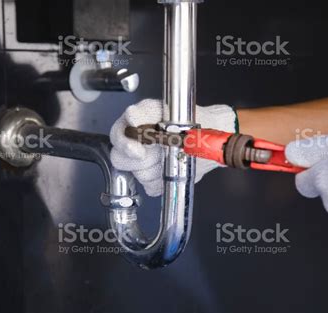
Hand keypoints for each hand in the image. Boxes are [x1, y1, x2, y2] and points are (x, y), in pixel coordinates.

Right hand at [110, 99, 236, 196]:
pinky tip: (172, 168)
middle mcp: (136, 145)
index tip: (138, 148)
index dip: (125, 144)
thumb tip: (131, 116)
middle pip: (120, 158)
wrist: (210, 137)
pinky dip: (163, 180)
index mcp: (135, 125)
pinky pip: (151, 186)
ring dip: (155, 168)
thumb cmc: (192, 120)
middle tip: (157, 152)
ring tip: (170, 156)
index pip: (117, 136)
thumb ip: (147, 111)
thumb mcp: (170, 110)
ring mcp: (143, 164)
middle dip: (140, 158)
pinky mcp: (154, 180)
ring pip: (138, 174)